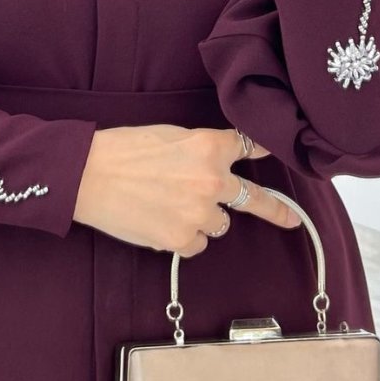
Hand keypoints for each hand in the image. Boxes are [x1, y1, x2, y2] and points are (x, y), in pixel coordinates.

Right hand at [72, 123, 301, 255]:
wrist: (87, 176)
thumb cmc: (121, 150)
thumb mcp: (168, 135)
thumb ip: (201, 149)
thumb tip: (216, 164)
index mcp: (210, 147)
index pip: (249, 147)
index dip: (264, 150)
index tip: (277, 154)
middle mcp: (213, 180)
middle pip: (255, 198)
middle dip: (276, 210)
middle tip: (292, 220)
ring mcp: (200, 213)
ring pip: (219, 224)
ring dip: (202, 218)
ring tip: (167, 207)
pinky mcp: (183, 239)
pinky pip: (197, 244)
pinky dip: (183, 237)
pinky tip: (159, 222)